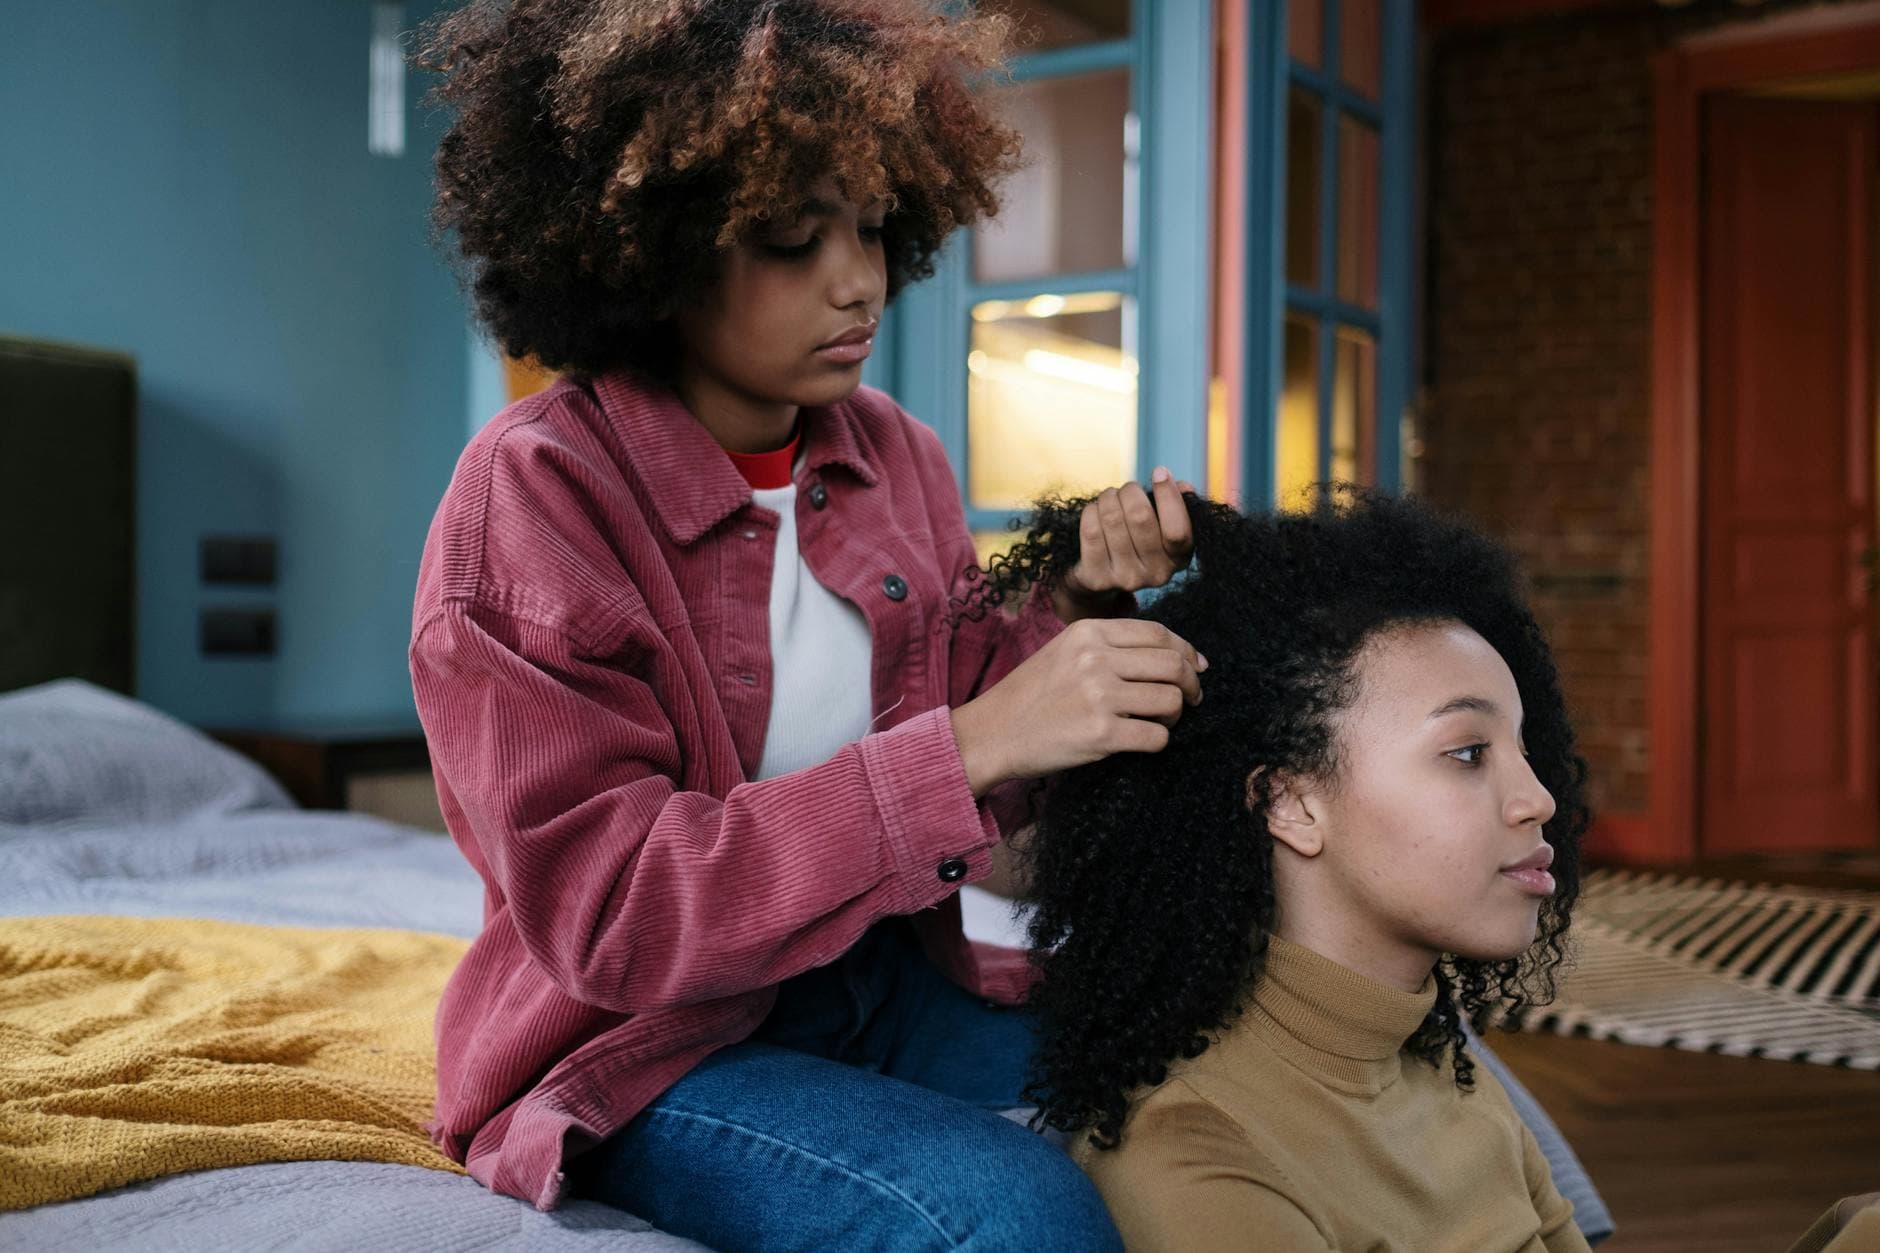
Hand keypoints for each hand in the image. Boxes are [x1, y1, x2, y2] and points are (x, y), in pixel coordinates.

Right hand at [948, 617, 1206, 795]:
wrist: (992, 734)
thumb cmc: (1029, 696)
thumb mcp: (1063, 652)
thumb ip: (1109, 647)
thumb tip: (1174, 656)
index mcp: (1088, 632)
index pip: (1158, 633)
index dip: (1186, 651)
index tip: (1197, 668)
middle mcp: (1095, 659)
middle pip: (1173, 664)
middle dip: (1191, 684)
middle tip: (1191, 699)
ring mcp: (1099, 696)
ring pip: (1171, 700)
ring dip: (1175, 715)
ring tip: (1160, 722)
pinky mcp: (1101, 735)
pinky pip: (1157, 737)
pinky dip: (1158, 742)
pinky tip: (1142, 741)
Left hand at [1054, 467, 1196, 622]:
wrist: (1105, 575)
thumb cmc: (1140, 538)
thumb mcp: (1163, 524)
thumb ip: (1176, 503)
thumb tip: (1183, 487)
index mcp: (1179, 558)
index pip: (1177, 530)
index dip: (1168, 496)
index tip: (1159, 471)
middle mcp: (1157, 574)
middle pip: (1139, 516)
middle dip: (1131, 491)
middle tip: (1128, 489)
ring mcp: (1127, 579)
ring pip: (1112, 518)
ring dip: (1108, 498)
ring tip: (1110, 498)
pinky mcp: (1098, 578)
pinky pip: (1091, 530)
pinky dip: (1091, 512)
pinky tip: (1095, 512)